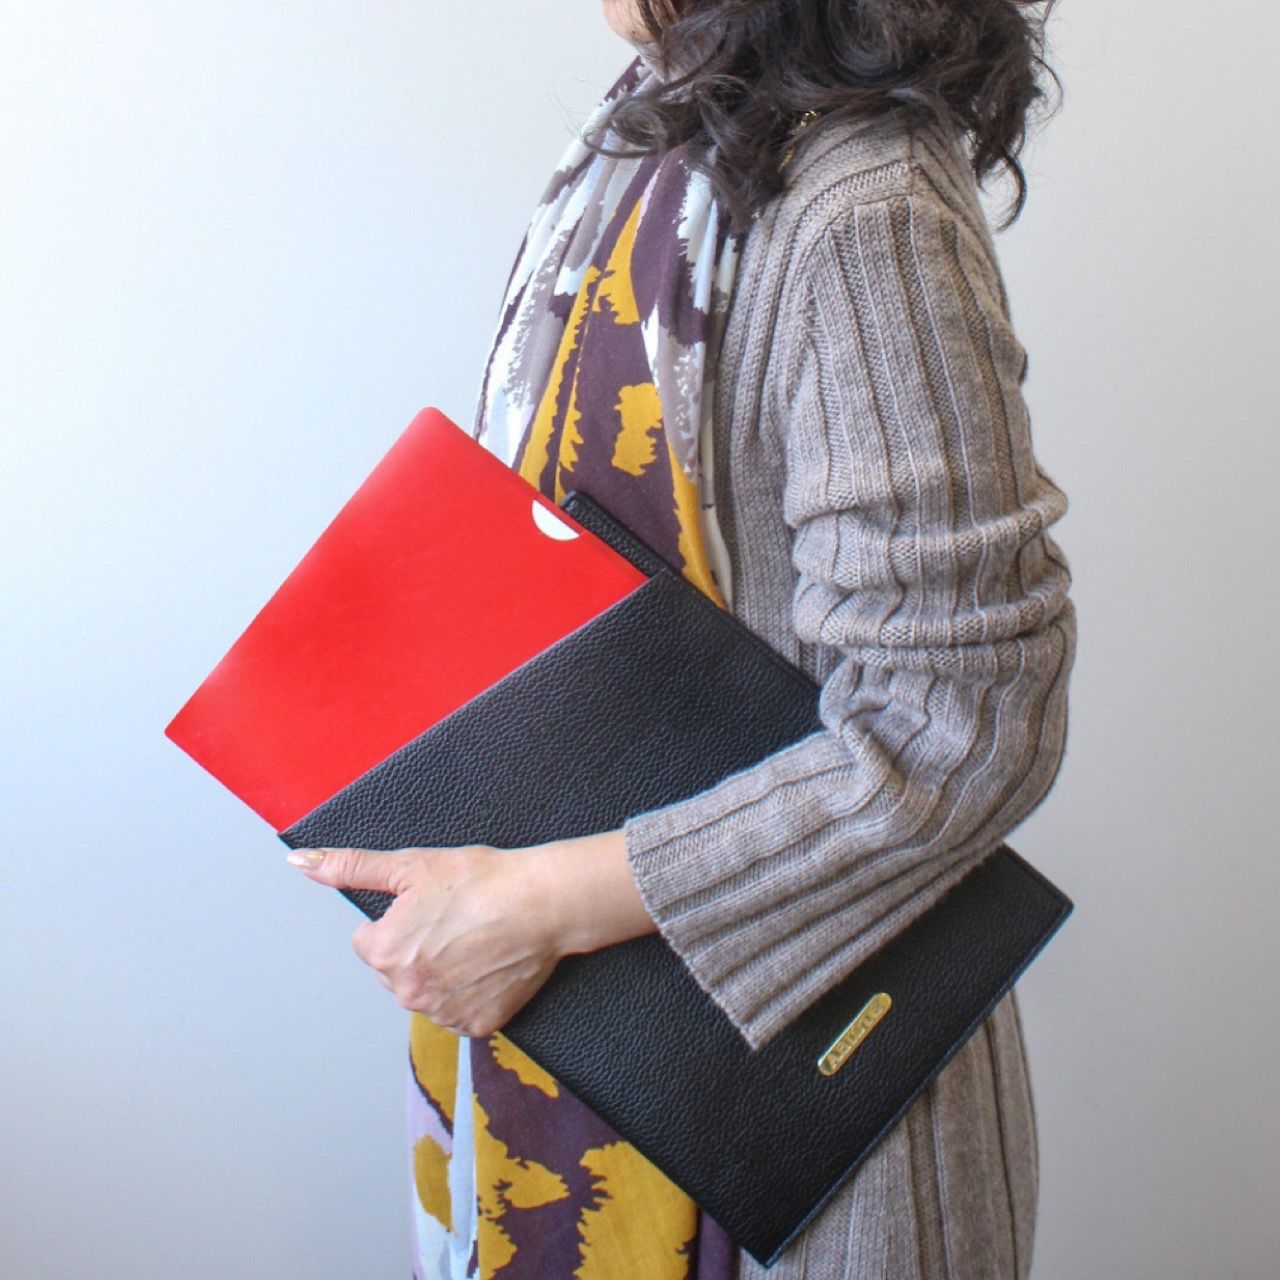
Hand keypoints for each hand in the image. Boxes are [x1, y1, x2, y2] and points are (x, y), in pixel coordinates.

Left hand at [286, 831, 654, 1037]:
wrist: (541, 903)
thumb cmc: (481, 880)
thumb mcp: (411, 865)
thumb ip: (350, 867)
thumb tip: (301, 862)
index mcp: (384, 953)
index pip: (368, 942)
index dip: (398, 920)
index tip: (430, 907)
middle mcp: (408, 992)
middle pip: (394, 971)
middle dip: (415, 950)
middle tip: (453, 922)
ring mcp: (444, 1013)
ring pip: (425, 993)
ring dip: (441, 974)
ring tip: (473, 941)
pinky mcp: (478, 1025)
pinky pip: (458, 1012)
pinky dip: (469, 993)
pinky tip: (487, 965)